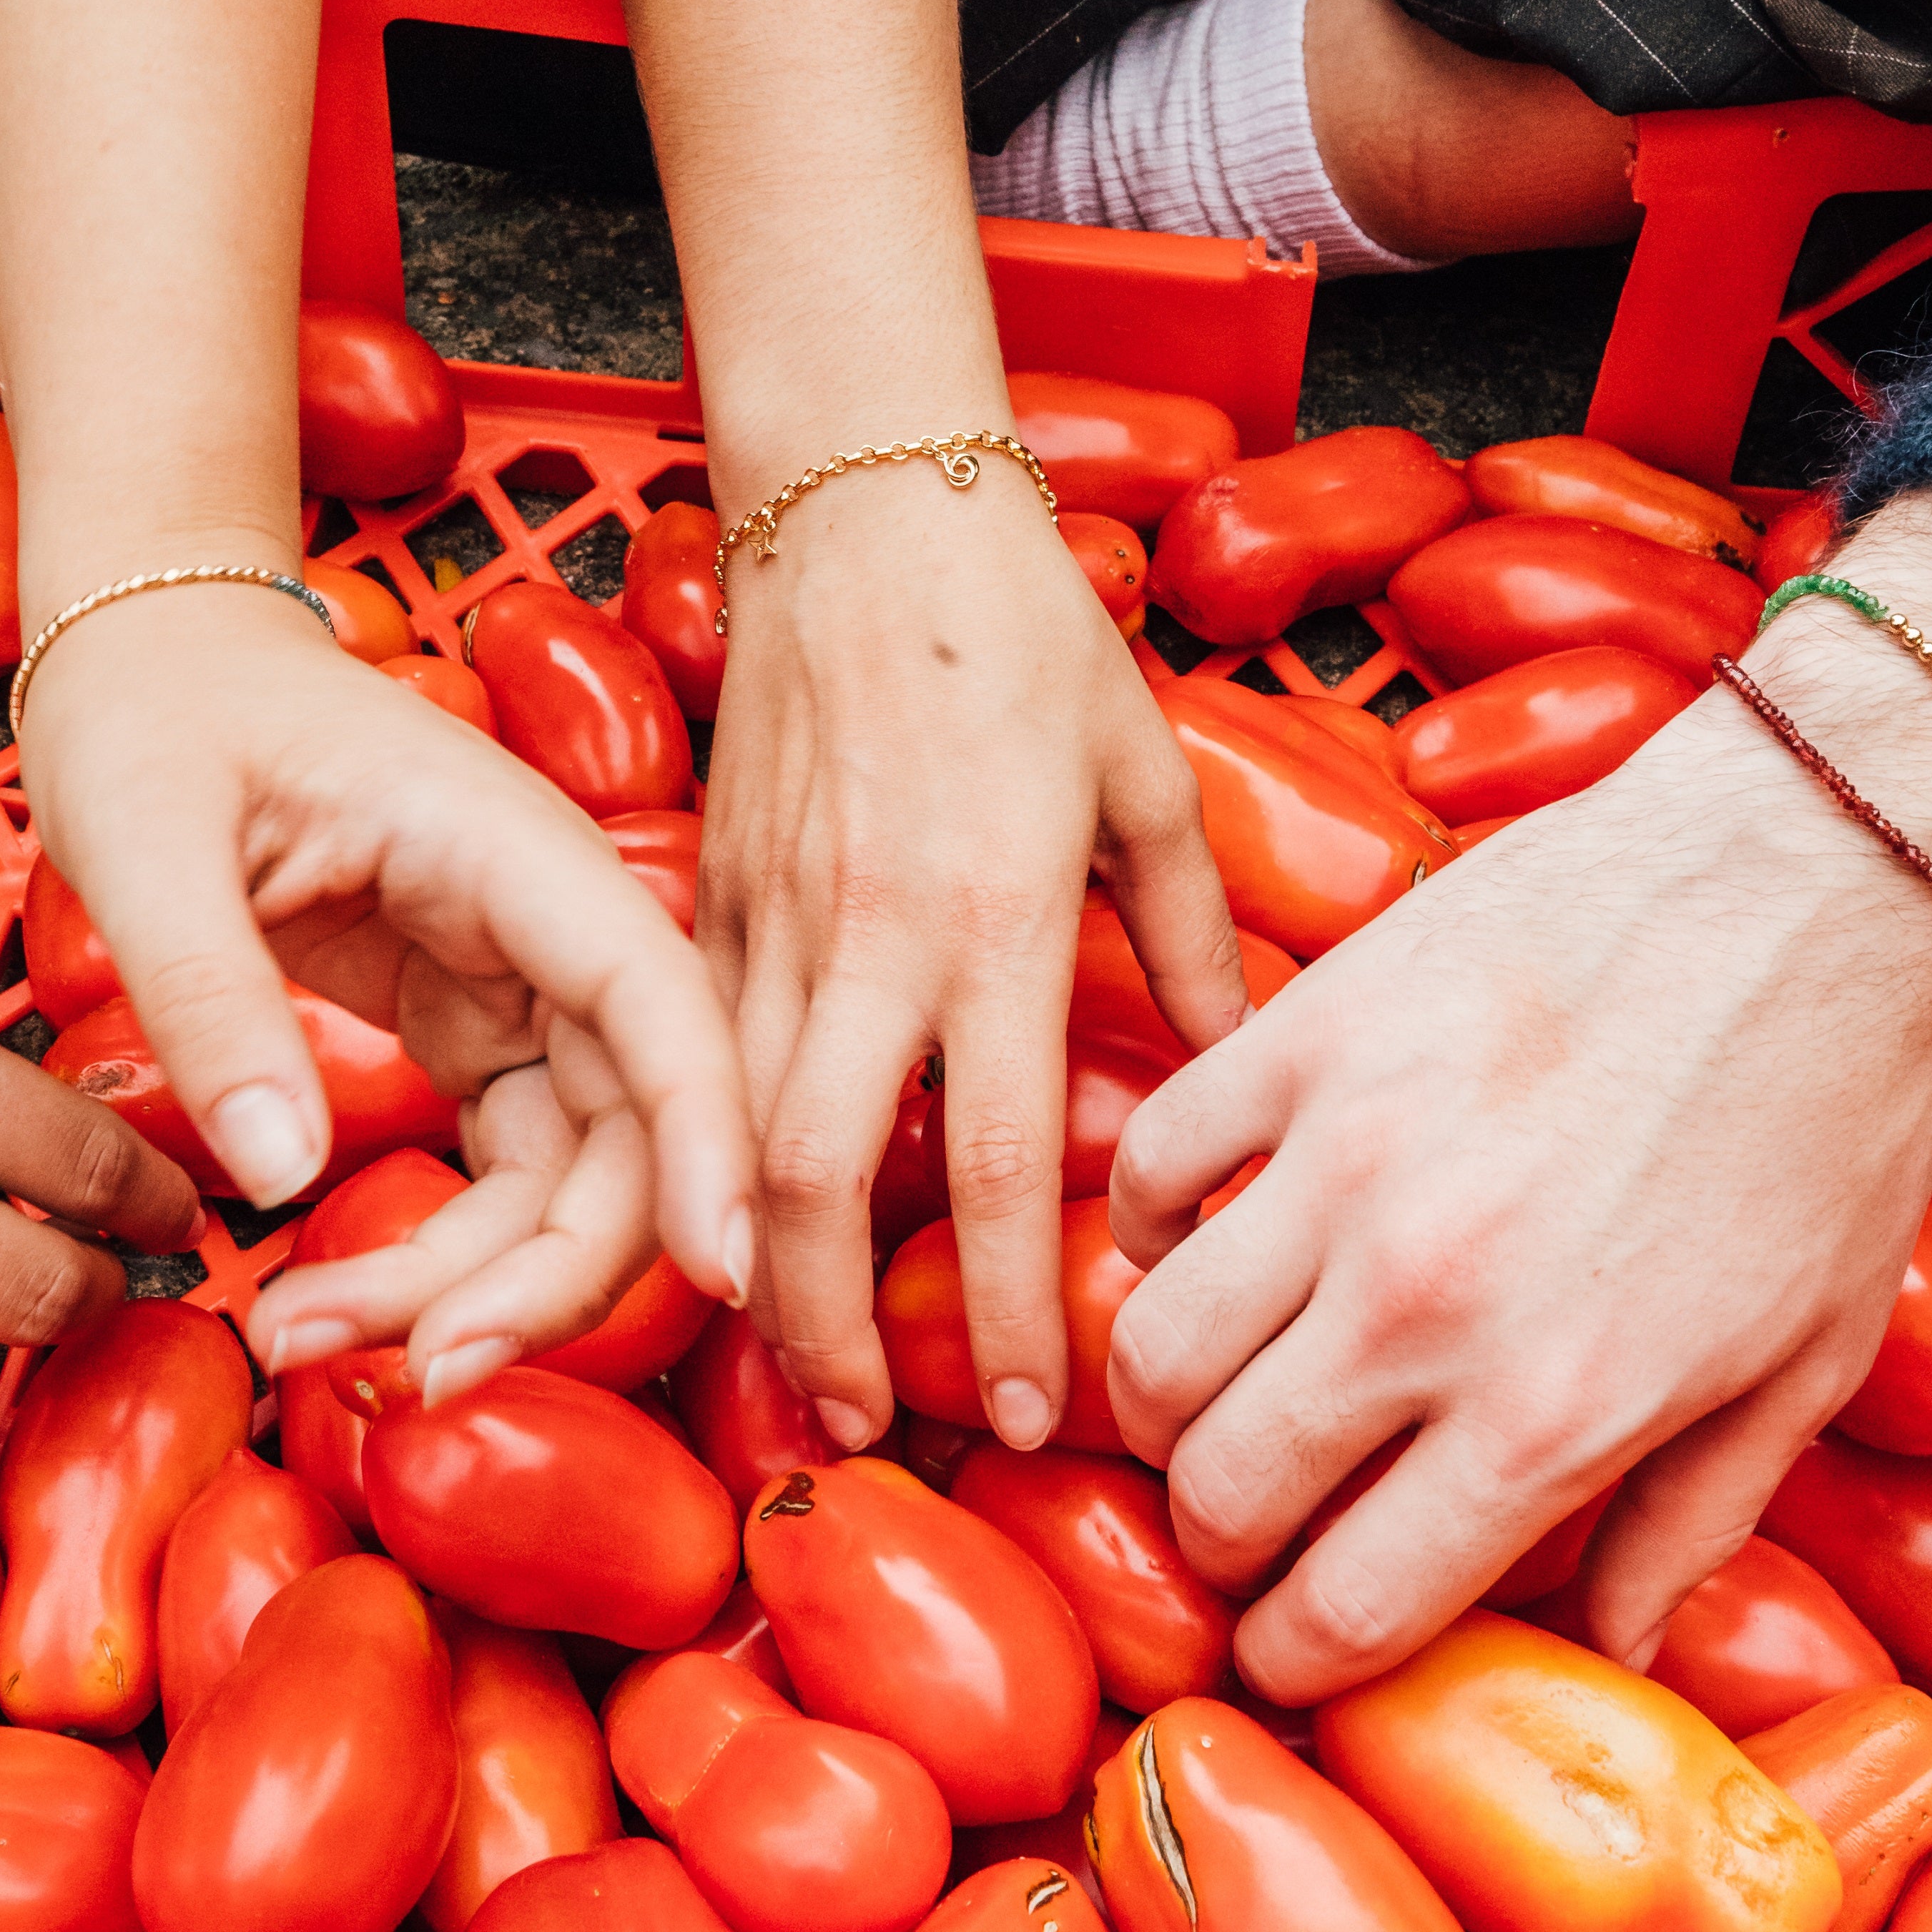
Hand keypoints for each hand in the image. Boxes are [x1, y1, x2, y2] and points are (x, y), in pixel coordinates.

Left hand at [20, 583, 757, 1394]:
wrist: (154, 654)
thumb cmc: (156, 711)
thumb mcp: (144, 839)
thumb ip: (213, 999)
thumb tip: (279, 1177)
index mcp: (508, 847)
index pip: (657, 999)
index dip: (708, 1138)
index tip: (722, 1270)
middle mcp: (550, 921)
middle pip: (636, 1125)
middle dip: (551, 1273)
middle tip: (416, 1374)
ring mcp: (526, 979)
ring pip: (575, 1173)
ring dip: (476, 1287)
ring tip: (306, 1342)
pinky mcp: (480, 1026)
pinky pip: (508, 1171)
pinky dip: (440, 1259)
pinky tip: (330, 1304)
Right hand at [707, 462, 1245, 1453]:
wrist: (860, 501)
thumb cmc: (1016, 626)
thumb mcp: (1144, 772)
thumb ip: (1194, 931)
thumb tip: (1237, 1065)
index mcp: (998, 917)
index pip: (1005, 1161)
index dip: (1009, 1308)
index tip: (1023, 1411)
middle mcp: (870, 937)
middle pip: (815, 1186)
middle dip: (822, 1332)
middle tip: (860, 1430)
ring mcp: (770, 917)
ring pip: (724, 1134)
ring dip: (750, 1267)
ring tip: (788, 1360)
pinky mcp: (706, 891)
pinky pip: (694, 1055)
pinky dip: (706, 1154)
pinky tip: (739, 1216)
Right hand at [1104, 494, 1931, 1702]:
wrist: (1818, 874)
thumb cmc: (1831, 1118)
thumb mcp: (1805, 1359)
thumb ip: (1690, 1524)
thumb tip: (1614, 1655)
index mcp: (1555, 1406)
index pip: (1344, 1608)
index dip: (1296, 1659)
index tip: (1294, 1643)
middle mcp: (1427, 1299)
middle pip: (1222, 1493)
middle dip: (1221, 1545)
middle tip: (1250, 1527)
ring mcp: (1350, 1156)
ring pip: (1153, 1346)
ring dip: (1163, 1407)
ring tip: (1211, 1402)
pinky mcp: (1310, 1032)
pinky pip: (1150, 1162)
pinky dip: (1146, 1223)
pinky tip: (1200, 1237)